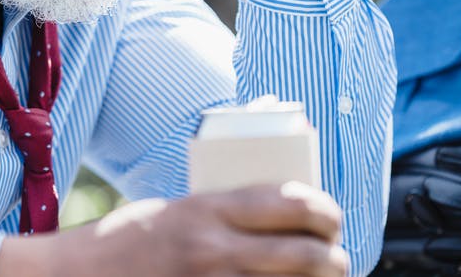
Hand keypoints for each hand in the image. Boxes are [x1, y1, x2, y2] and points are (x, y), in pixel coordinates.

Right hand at [0, 182, 347, 276]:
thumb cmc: (124, 242)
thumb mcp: (173, 210)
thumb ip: (220, 212)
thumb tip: (274, 206)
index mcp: (206, 209)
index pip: (290, 202)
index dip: (324, 209)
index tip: (330, 216)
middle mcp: (214, 249)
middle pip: (305, 254)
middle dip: (333, 257)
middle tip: (336, 257)